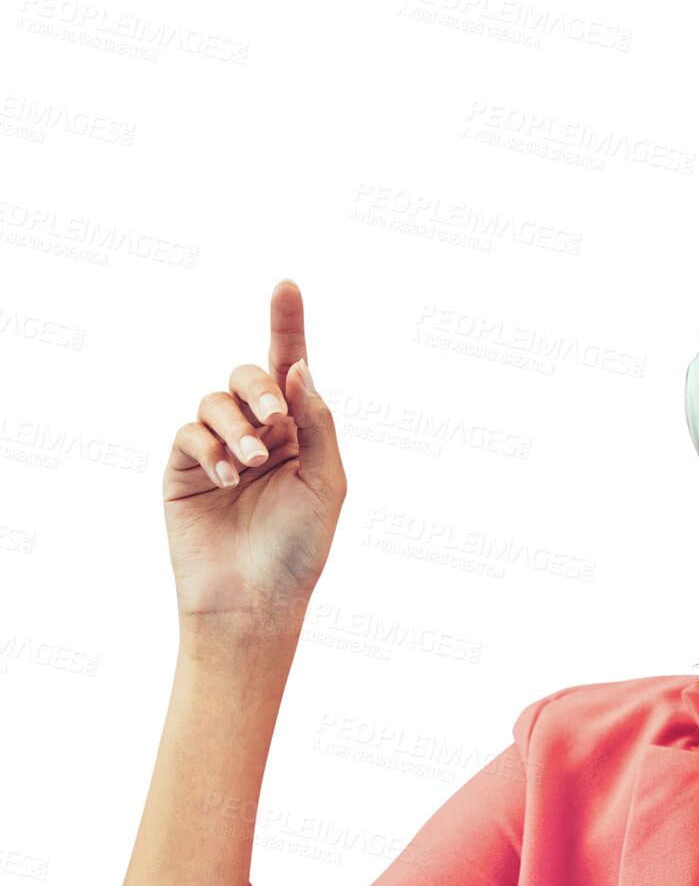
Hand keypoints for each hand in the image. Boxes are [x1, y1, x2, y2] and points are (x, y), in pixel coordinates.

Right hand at [162, 279, 347, 631]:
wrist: (256, 601)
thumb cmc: (300, 549)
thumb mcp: (327, 482)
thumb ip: (316, 422)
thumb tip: (297, 367)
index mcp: (300, 436)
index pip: (292, 371)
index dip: (288, 326)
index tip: (288, 285)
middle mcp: (259, 436)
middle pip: (249, 375)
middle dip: (261, 386)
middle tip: (275, 418)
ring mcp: (219, 450)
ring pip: (215, 400)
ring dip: (237, 425)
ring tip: (252, 463)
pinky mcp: (183, 469)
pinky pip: (188, 432)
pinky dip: (209, 447)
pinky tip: (227, 478)